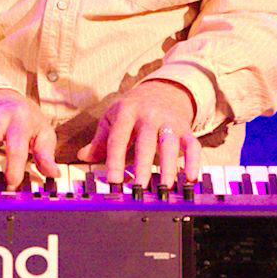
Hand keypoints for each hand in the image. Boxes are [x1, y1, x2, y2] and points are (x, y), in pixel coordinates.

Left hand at [76, 81, 201, 188]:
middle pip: (146, 142)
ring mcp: (169, 122)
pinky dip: (194, 162)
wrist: (162, 90)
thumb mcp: (112, 118)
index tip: (113, 180)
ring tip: (165, 187)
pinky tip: (190, 178)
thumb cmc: (132, 109)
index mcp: (127, 112)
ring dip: (169, 167)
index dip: (115, 160)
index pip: (119, 138)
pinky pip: (193, 145)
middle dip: (143, 165)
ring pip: (170, 144)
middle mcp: (149, 115)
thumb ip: (99, 140)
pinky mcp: (186, 129)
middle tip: (139, 187)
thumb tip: (82, 157)